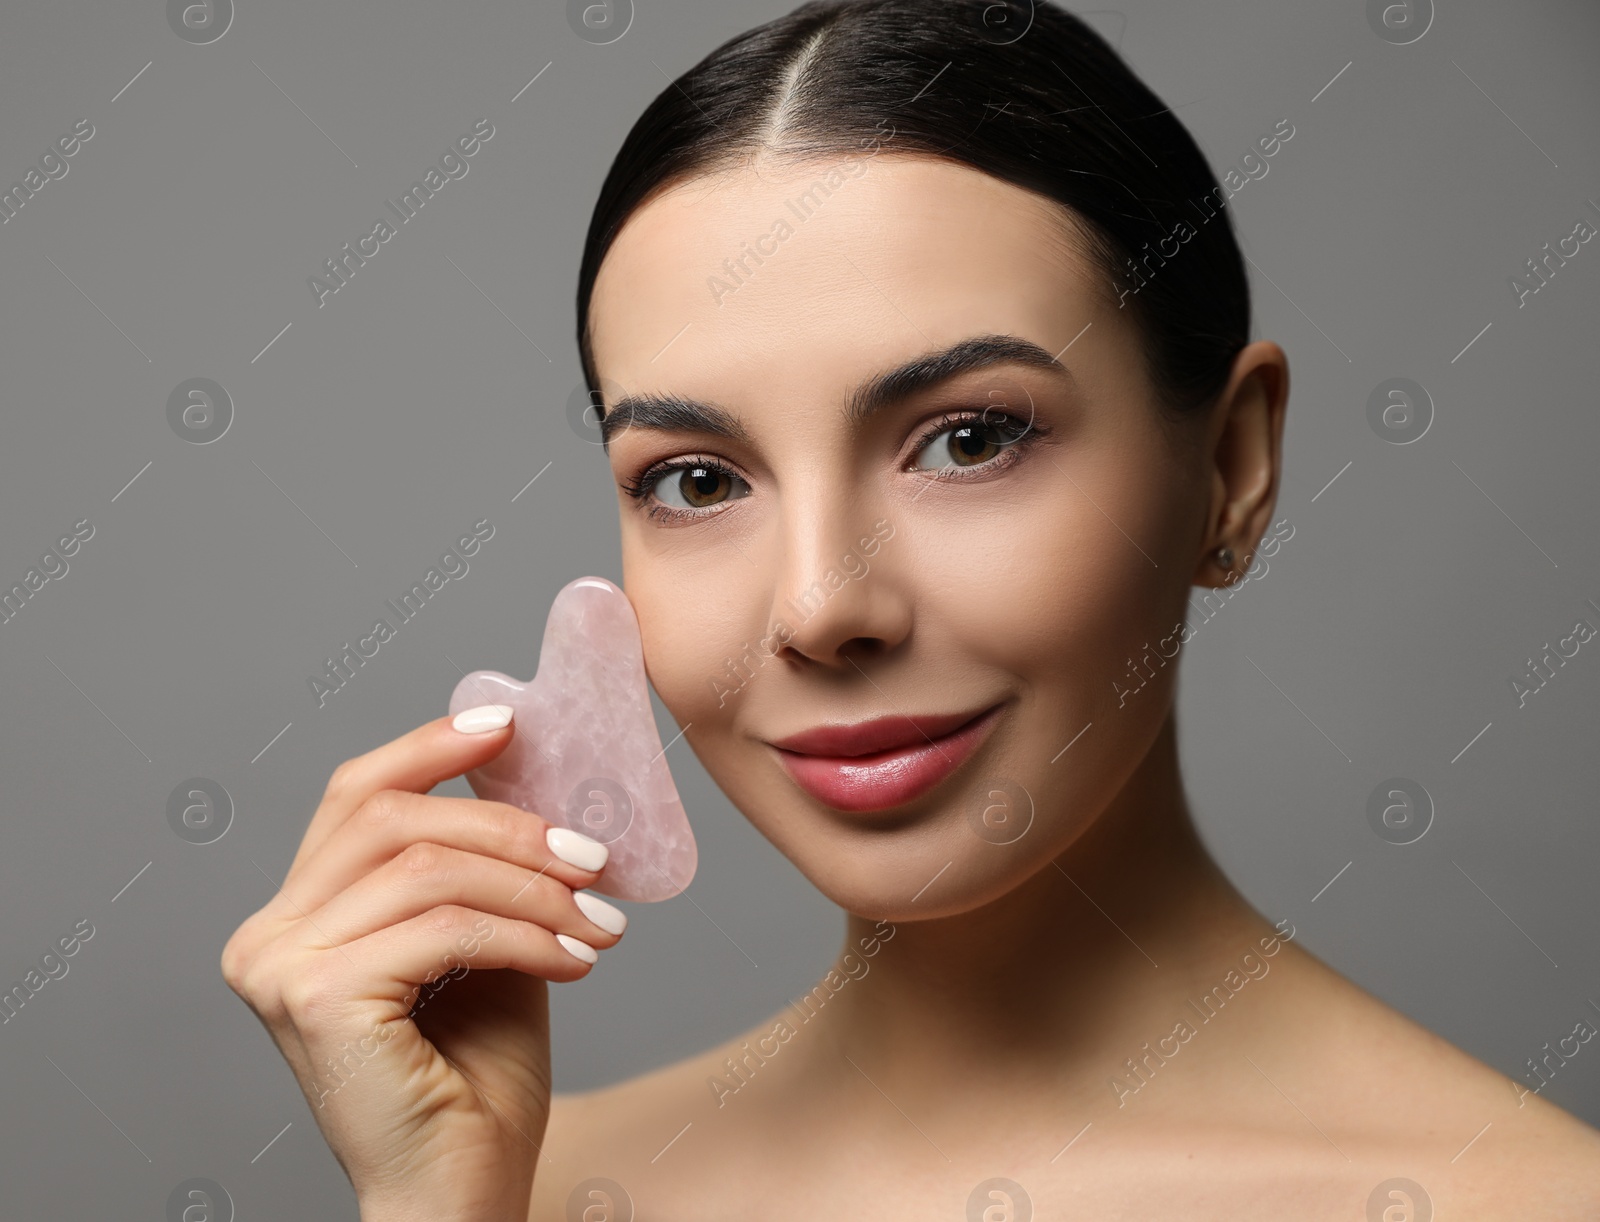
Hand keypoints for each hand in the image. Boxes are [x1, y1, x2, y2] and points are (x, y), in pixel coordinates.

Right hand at [220, 704, 626, 1221]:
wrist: (461, 1192)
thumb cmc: (473, 1080)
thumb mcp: (484, 943)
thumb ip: (483, 867)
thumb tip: (524, 769)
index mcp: (298, 915)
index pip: (354, 795)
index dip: (429, 746)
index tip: (508, 722)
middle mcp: (270, 935)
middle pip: (391, 817)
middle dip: (508, 824)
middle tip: (593, 853)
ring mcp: (282, 966)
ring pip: (427, 866)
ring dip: (532, 884)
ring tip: (597, 919)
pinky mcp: (318, 998)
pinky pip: (446, 927)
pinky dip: (526, 932)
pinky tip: (575, 958)